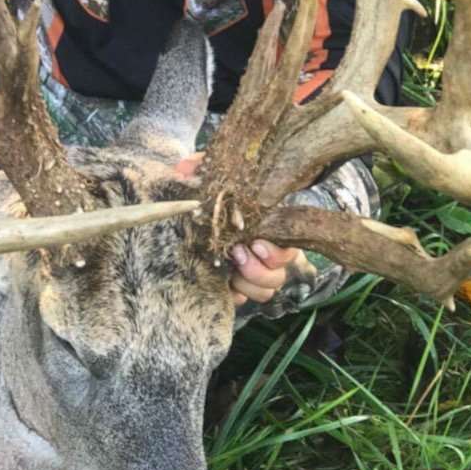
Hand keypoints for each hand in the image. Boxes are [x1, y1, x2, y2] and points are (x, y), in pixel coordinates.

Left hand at [172, 155, 309, 305]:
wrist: (191, 218)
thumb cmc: (208, 195)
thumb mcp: (206, 178)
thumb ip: (200, 169)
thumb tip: (182, 171)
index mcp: (268, 230)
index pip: (288, 247)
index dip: (276, 251)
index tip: (255, 244)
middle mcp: (266, 255)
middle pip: (280, 274)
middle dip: (259, 269)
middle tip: (237, 255)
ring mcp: (253, 274)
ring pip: (268, 291)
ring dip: (249, 283)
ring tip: (229, 270)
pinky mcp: (237, 288)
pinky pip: (246, 300)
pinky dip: (236, 295)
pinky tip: (223, 284)